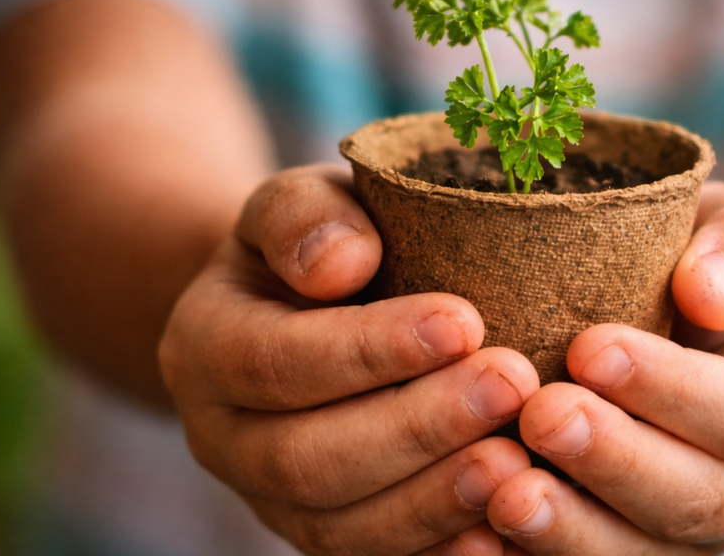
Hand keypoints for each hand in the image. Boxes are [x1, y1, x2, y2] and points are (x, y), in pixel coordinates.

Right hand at [158, 164, 541, 554]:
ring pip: (339, 527)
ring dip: (434, 499)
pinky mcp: (326, 534)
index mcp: (205, 346)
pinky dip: (441, 551)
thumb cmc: (319, 243)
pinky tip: (507, 525)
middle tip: (511, 386)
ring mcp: (270, 501)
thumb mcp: (299, 202)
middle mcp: (223, 439)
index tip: (464, 320)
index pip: (275, 360)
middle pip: (305, 458)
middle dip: (416, 428)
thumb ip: (306, 217)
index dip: (368, 350)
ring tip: (518, 459)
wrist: (302, 310)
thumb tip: (342, 264)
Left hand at [485, 182, 723, 553]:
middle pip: (696, 501)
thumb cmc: (712, 268)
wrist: (694, 329)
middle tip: (541, 415)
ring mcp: (692, 537)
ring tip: (503, 492)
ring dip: (570, 532)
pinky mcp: (629, 549)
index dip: (673, 391)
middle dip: (614, 464)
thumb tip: (711, 291)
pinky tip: (473, 535)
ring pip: (640, 554)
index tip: (590, 348)